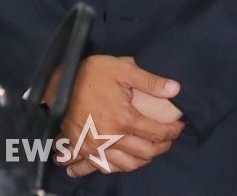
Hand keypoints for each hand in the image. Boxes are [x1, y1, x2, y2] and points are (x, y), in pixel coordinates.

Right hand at [65, 82, 184, 176]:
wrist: (58, 82)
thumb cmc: (92, 73)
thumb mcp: (122, 68)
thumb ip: (150, 81)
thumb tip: (176, 89)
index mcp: (124, 118)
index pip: (156, 133)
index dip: (172, 131)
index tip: (179, 127)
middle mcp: (111, 138)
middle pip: (144, 153)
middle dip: (162, 148)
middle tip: (168, 140)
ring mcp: (95, 147)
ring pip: (126, 165)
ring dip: (142, 161)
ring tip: (150, 151)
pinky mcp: (82, 149)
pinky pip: (102, 167)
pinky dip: (115, 168)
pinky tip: (121, 163)